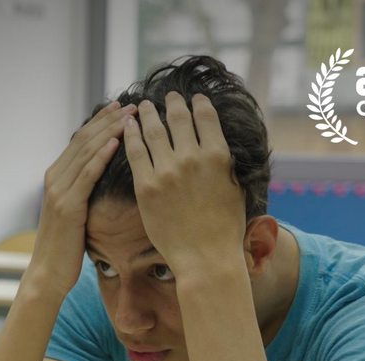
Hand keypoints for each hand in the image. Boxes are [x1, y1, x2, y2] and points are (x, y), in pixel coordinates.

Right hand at [27, 101, 136, 297]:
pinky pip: (86, 175)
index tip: (121, 108)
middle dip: (107, 120)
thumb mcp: (76, 214)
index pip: (81, 142)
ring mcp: (59, 191)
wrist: (49, 274)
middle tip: (129, 104)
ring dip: (108, 132)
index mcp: (57, 178)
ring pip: (86, 153)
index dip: (101, 123)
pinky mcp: (67, 206)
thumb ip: (84, 193)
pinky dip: (101, 157)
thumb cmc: (67, 248)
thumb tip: (104, 181)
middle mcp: (55, 178)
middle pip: (84, 140)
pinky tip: (116, 143)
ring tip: (128, 116)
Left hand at [123, 92, 245, 277]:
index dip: (199, 103)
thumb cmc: (225, 229)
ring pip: (154, 130)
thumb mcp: (235, 189)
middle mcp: (192, 157)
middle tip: (169, 96)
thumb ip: (226, 164)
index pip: (206, 116)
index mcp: (218, 156)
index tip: (194, 98)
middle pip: (179, 118)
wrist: (206, 258)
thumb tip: (220, 147)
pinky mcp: (146, 186)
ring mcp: (167, 171)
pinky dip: (131, 134)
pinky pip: (135, 152)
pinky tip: (129, 126)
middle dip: (174, 103)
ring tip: (143, 106)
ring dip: (149, 113)